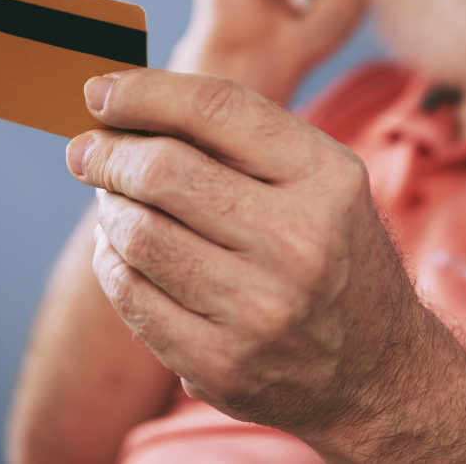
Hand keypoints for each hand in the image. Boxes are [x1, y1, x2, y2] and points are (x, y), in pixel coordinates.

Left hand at [66, 69, 465, 463]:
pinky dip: (112, 264)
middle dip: (108, 154)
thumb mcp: (326, 184)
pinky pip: (131, 298)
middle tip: (88, 152)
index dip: (145, 93)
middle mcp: (299, 241)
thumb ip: (247, 141)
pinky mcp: (221, 364)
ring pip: (137, 235)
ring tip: (114, 201)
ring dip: (109, 208)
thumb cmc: (338, 258)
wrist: (378, 371)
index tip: (102, 93)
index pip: (217, 109)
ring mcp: (259, 309)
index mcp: (327, 179)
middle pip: (163, 171)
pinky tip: (122, 251)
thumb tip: (136, 108)